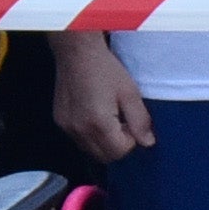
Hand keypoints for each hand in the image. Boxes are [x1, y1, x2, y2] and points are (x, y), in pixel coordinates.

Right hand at [49, 31, 154, 162]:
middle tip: (122, 121)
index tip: (130, 122)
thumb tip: (148, 142)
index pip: (120, 152)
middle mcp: (79, 130)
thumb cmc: (105, 69)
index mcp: (98, 123)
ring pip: (91, 151)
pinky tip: (94, 115)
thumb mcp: (130, 92)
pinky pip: (79, 140)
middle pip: (105, 157)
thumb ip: (140, 121)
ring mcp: (67, 128)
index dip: (131, 140)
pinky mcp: (60, 122)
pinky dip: (90, 136)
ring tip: (108, 118)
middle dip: (118, 145)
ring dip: (104, 143)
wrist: (76, 52)